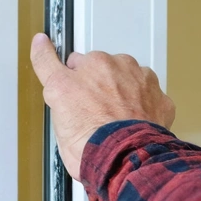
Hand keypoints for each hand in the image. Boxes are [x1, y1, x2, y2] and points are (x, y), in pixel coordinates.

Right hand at [30, 33, 176, 178]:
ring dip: (124, 96)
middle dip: (99, 88)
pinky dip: (144, 111)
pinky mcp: (161, 102)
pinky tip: (132, 126)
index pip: (78, 63)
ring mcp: (143, 84)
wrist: (122, 158)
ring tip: (113, 122)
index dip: (73, 81)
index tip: (75, 90)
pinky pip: (152, 101)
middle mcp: (121, 67)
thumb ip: (46, 64)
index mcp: (94, 63)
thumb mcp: (55, 96)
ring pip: (130, 83)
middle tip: (91, 114)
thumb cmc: (88, 135)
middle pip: (106, 72)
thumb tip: (40, 42)